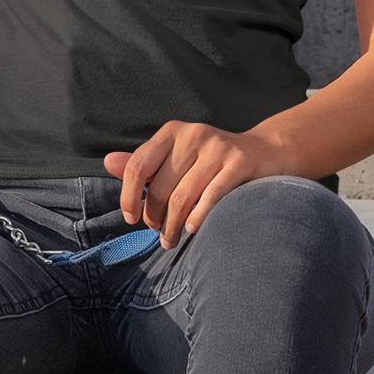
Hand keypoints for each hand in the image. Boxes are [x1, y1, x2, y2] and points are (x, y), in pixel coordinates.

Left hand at [105, 121, 282, 246]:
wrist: (265, 153)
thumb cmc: (211, 161)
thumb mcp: (176, 157)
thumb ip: (144, 164)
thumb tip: (108, 162)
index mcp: (172, 132)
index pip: (138, 166)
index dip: (129, 197)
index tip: (130, 219)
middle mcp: (193, 135)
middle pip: (160, 188)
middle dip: (155, 218)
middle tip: (158, 234)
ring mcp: (218, 148)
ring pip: (182, 198)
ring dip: (174, 227)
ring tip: (171, 241)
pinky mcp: (239, 162)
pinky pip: (211, 196)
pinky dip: (198, 217)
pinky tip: (193, 230)